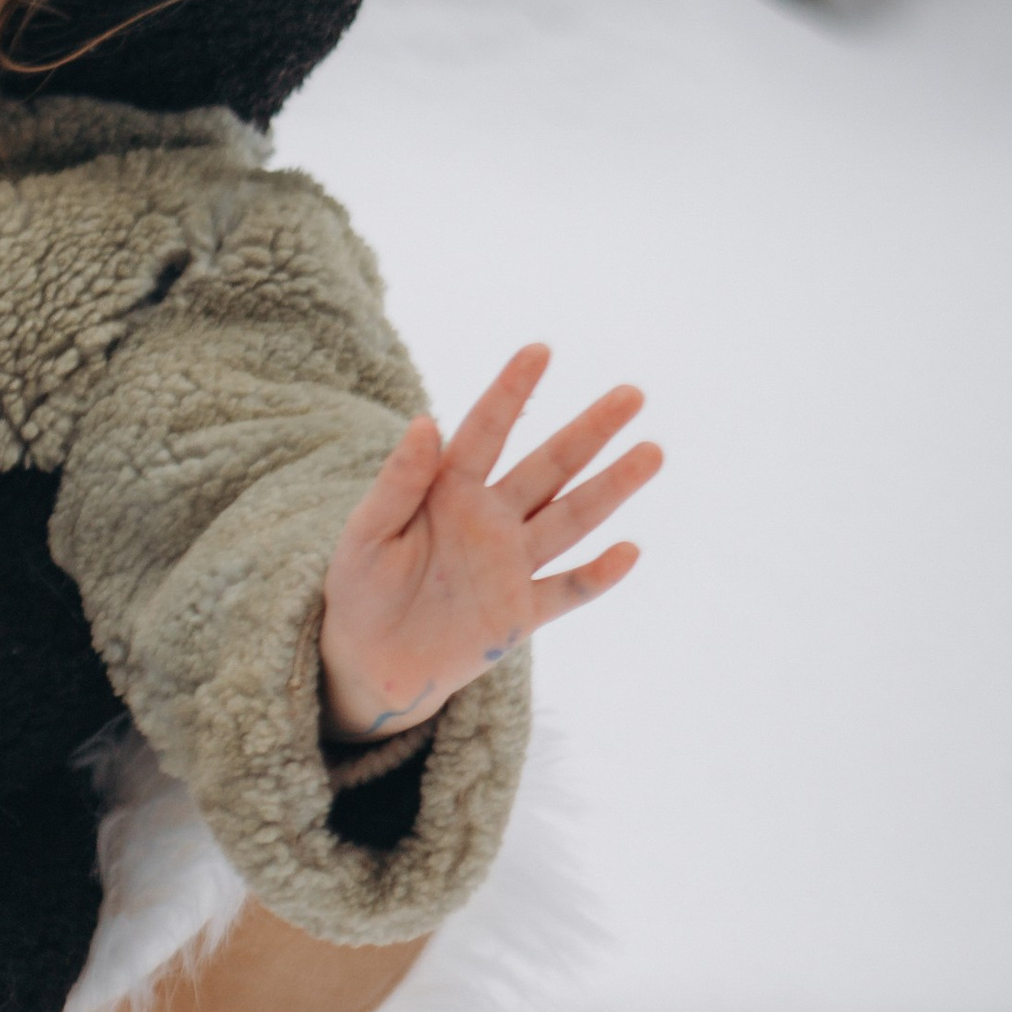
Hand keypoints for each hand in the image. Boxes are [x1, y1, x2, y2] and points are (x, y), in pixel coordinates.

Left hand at [319, 345, 659, 745]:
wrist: (370, 661)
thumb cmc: (360, 587)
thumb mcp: (366, 533)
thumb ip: (398, 483)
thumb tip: (426, 421)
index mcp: (449, 489)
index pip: (486, 430)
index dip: (511, 391)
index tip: (540, 350)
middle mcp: (491, 518)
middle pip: (548, 466)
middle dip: (589, 430)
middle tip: (631, 394)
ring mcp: (511, 564)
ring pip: (570, 519)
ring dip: (610, 488)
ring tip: (650, 451)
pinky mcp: (521, 614)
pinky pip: (565, 591)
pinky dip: (596, 576)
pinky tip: (627, 551)